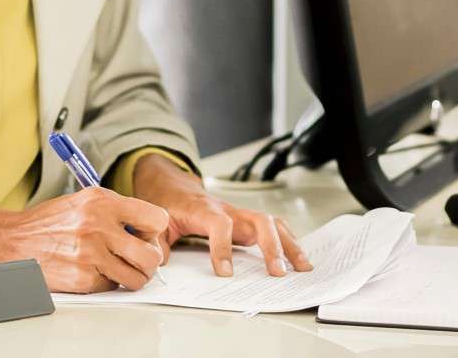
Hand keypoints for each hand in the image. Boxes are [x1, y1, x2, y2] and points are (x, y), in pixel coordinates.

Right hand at [0, 188, 169, 293]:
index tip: (145, 234)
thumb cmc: (50, 222)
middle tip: (139, 258)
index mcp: (103, 202)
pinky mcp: (82, 278)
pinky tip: (93, 271)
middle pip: (152, 254)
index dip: (154, 230)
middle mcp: (99, 226)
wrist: (12, 242)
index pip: (156, 218)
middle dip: (149, 260)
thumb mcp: (84, 201)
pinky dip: (106, 282)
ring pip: (137, 277)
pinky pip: (111, 286)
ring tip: (121, 268)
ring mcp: (91, 254)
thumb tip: (147, 229)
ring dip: (133, 276)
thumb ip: (116, 210)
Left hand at [131, 154, 313, 277]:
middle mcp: (227, 210)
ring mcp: (240, 214)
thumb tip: (160, 263)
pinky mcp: (245, 220)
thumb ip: (158, 242)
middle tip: (277, 273)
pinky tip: (297, 257)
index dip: (223, 248)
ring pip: (271, 223)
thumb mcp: (156, 221)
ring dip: (288, 244)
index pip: (219, 224)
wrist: (172, 184)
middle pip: (258, 220)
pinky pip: (272, 227)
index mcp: (203, 209)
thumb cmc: (167, 203)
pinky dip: (287, 240)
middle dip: (271, 246)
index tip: (225, 273)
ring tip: (301, 267)